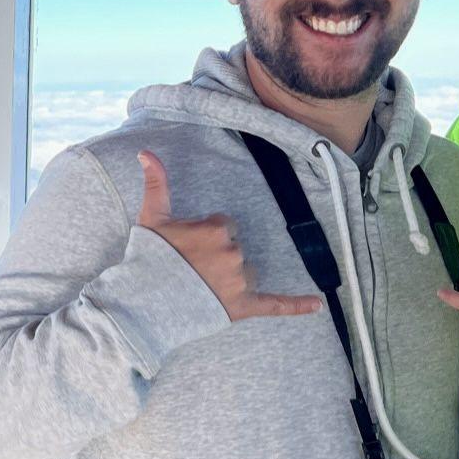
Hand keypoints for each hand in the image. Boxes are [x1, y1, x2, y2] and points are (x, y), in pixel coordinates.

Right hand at [136, 149, 320, 321]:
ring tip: (202, 287)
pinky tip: (316, 304)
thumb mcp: (150, 217)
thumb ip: (156, 183)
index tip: (188, 247)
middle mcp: (233, 253)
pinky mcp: (243, 307)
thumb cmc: (147, 259)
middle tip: (191, 269)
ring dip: (232, 278)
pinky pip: (275, 304)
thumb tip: (146, 152)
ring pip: (248, 273)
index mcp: (217, 229)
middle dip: (218, 256)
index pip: (225, 225)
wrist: (143, 303)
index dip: (206, 235)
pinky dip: (296, 305)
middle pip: (236, 248)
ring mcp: (240, 281)